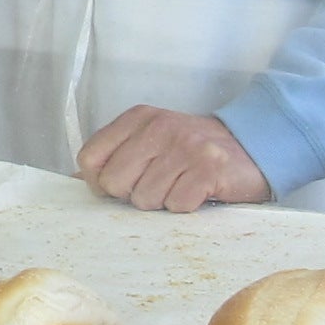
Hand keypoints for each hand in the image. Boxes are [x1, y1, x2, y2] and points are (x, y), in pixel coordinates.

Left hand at [77, 106, 270, 213]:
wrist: (251, 146)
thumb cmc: (191, 151)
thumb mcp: (150, 142)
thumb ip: (114, 157)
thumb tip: (73, 181)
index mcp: (138, 118)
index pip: (90, 158)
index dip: (100, 182)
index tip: (119, 186)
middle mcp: (159, 127)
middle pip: (114, 182)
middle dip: (132, 194)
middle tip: (158, 185)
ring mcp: (185, 146)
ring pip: (145, 198)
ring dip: (163, 202)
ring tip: (180, 186)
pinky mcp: (208, 168)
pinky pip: (177, 205)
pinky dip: (186, 206)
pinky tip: (198, 191)